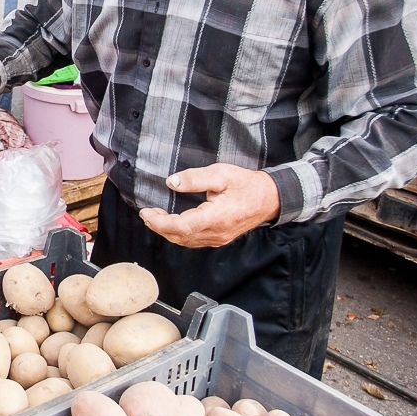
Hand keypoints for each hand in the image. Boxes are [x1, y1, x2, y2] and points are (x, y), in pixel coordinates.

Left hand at [138, 163, 280, 247]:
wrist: (270, 198)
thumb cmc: (247, 185)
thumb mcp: (221, 174)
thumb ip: (195, 179)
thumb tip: (171, 182)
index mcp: (217, 217)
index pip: (181, 227)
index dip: (160, 223)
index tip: (146, 212)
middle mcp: (216, 233)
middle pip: (180, 237)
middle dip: (159, 227)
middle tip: (146, 213)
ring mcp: (218, 238)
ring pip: (186, 241)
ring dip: (167, 231)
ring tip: (155, 218)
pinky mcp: (219, 238)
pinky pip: (194, 241)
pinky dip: (179, 234)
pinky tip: (172, 224)